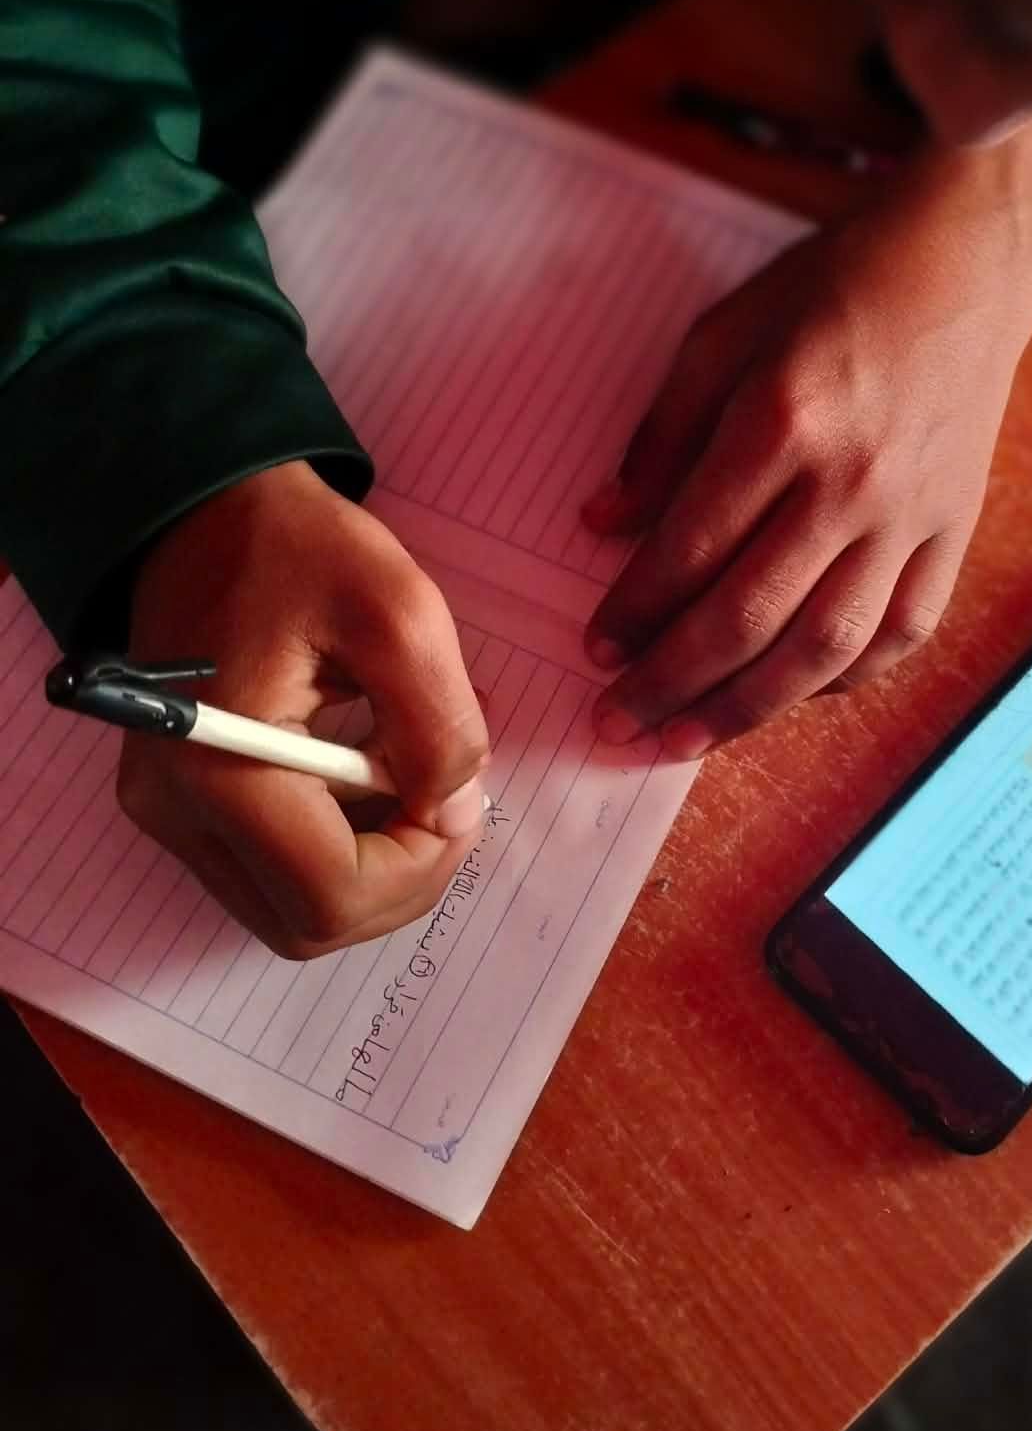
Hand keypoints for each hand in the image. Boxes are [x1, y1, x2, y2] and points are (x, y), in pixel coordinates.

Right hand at [120, 461, 488, 957]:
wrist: (206, 508)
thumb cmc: (297, 546)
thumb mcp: (398, 610)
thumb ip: (440, 724)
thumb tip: (455, 813)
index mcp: (218, 769)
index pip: (332, 895)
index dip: (419, 869)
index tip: (462, 796)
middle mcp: (176, 811)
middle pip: (309, 922)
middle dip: (400, 878)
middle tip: (448, 797)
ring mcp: (170, 813)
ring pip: (292, 907)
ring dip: (374, 864)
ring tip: (410, 772)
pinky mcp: (182, 803)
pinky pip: (273, 869)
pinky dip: (339, 844)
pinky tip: (370, 772)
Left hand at [581, 114, 1031, 756]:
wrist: (970, 259)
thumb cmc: (838, 285)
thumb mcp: (724, 330)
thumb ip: (662, 433)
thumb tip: (603, 524)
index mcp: (783, 419)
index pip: (691, 547)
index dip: (634, 610)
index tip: (595, 648)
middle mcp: (851, 481)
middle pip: (749, 616)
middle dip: (671, 683)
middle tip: (616, 721)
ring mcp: (912, 516)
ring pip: (825, 648)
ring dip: (746, 709)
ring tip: (683, 741)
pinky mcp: (955, 532)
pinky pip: (900, 635)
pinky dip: (841, 681)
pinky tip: (786, 697)